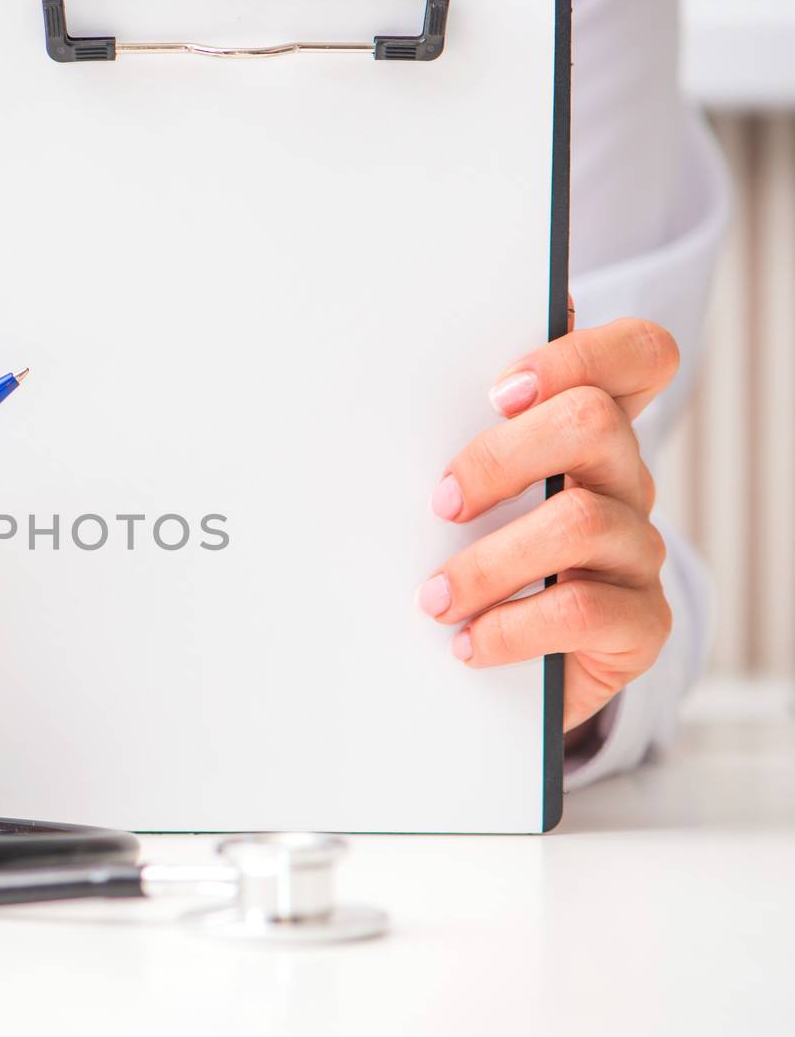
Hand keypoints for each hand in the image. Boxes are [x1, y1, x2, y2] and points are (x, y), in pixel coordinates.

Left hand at [416, 317, 677, 731]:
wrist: (506, 680)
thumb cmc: (474, 570)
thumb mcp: (464, 504)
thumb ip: (455, 444)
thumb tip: (395, 397)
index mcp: (589, 437)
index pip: (638, 356)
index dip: (580, 356)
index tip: (499, 391)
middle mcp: (625, 483)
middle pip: (593, 423)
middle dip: (500, 457)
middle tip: (442, 502)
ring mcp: (639, 551)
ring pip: (581, 522)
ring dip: (487, 563)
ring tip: (434, 599)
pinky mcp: (641, 624)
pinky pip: (584, 610)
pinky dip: (511, 627)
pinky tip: (469, 643)